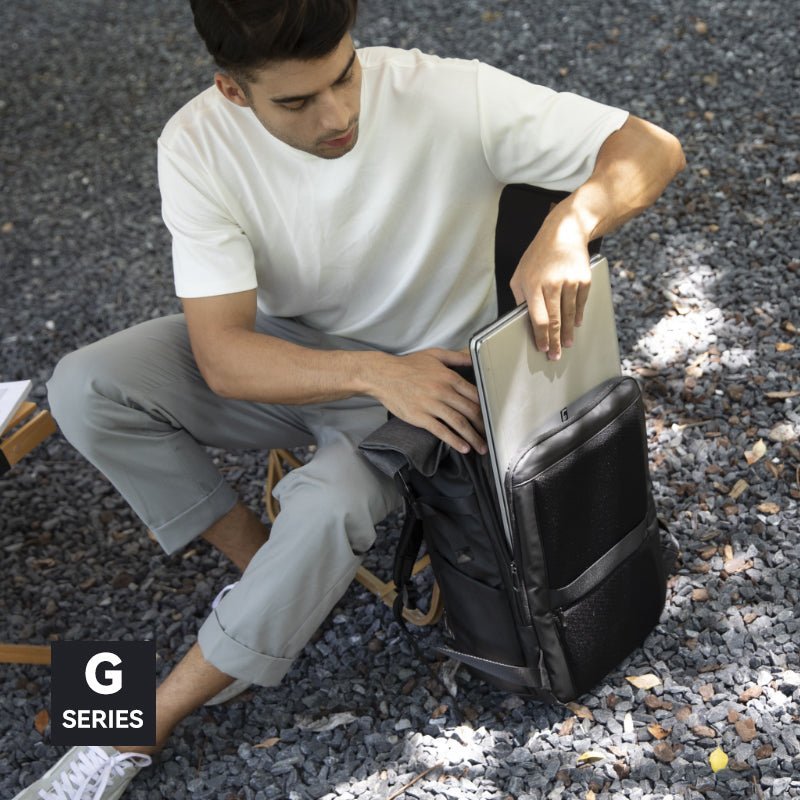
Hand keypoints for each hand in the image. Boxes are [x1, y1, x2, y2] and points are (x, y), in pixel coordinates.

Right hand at [369, 348, 485, 454]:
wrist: (383, 375)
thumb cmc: (408, 365)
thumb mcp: (434, 355)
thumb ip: (456, 357)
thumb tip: (474, 358)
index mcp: (449, 377)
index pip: (475, 394)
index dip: (486, 407)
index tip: (492, 417)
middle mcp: (443, 391)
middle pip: (470, 411)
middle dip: (483, 425)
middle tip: (490, 435)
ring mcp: (431, 405)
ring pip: (459, 423)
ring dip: (473, 437)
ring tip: (481, 448)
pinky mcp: (420, 417)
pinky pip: (441, 431)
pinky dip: (454, 441)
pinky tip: (463, 448)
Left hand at [509, 237, 591, 361]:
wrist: (565, 231)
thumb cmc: (538, 254)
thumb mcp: (520, 273)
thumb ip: (520, 297)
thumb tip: (522, 320)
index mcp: (533, 284)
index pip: (538, 318)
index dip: (541, 336)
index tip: (542, 348)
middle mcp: (552, 284)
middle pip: (556, 321)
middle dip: (555, 341)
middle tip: (555, 356)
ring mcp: (570, 281)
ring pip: (570, 315)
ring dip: (568, 333)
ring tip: (567, 345)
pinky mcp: (584, 279)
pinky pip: (581, 304)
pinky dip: (578, 316)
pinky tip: (576, 325)